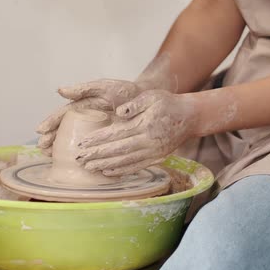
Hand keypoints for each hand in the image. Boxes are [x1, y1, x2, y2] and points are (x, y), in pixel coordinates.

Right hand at [36, 79, 145, 154]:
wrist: (147, 100)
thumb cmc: (125, 91)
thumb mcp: (104, 87)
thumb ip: (83, 88)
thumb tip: (60, 90)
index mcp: (83, 106)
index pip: (62, 115)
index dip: (50, 122)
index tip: (40, 130)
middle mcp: (85, 120)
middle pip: (64, 130)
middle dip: (51, 138)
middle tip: (42, 148)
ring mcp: (95, 132)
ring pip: (73, 141)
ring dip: (60, 149)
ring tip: (49, 156)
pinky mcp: (106, 142)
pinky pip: (91, 150)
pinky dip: (81, 157)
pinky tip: (75, 166)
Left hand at [76, 90, 197, 175]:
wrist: (190, 117)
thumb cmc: (167, 103)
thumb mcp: (152, 97)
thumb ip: (135, 104)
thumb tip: (119, 112)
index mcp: (145, 125)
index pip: (116, 134)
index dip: (98, 140)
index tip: (82, 143)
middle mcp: (149, 142)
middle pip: (118, 151)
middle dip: (97, 156)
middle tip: (79, 159)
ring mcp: (154, 152)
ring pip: (125, 162)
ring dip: (105, 165)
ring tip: (88, 167)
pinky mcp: (157, 158)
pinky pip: (137, 167)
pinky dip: (121, 171)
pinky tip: (107, 172)